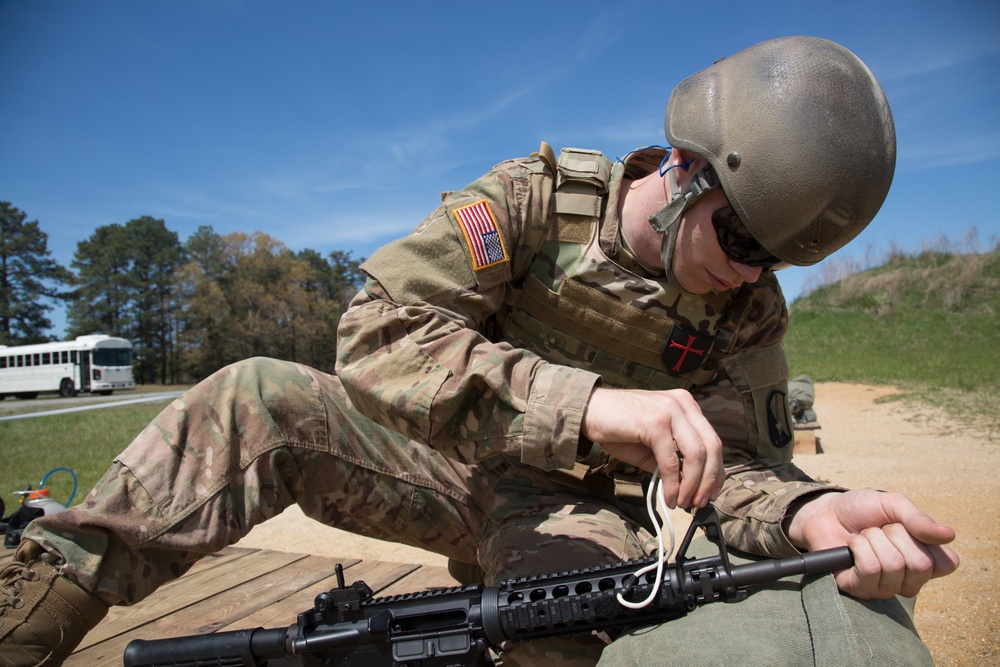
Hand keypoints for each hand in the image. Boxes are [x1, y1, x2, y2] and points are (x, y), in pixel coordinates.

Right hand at [581, 386, 722, 509]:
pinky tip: (668, 497)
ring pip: (696, 454)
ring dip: (692, 485)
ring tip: (684, 503)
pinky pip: (671, 460)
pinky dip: (672, 484)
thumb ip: (672, 460)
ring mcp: (670, 410)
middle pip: (712, 447)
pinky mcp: (654, 422)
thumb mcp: (652, 444)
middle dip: (708, 481)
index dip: (716, 471)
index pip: (713, 440)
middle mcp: (682, 403)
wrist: (588, 411)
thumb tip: (689, 488)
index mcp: (686, 405)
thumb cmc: (618, 427)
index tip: (711, 493)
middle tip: (700, 503)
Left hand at [786, 489, 959, 598]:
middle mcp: (909, 581)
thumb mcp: (892, 504)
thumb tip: (949, 535)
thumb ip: (918, 519)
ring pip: (893, 565)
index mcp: (926, 561)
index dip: (924, 538)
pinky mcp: (859, 590)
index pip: (946, 563)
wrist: (826, 511)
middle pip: (920, 564)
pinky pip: (869, 570)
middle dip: (895, 535)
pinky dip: (859, 547)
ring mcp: (884, 588)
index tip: (904, 526)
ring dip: (873, 539)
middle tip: (879, 529)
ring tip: (864, 536)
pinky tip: (852, 546)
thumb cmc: (862, 510)